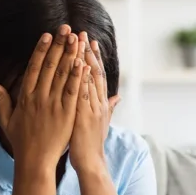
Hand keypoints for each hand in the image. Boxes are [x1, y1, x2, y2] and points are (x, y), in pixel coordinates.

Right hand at [0, 25, 83, 170]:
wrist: (34, 162)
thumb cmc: (21, 141)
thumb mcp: (7, 119)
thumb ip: (0, 98)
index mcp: (25, 97)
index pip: (34, 67)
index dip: (41, 49)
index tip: (48, 34)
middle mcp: (39, 98)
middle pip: (50, 66)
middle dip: (59, 45)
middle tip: (66, 28)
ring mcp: (53, 105)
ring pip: (62, 75)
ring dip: (70, 55)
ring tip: (77, 39)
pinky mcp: (66, 114)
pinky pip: (72, 92)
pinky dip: (77, 76)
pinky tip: (82, 63)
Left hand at [69, 32, 120, 172]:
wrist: (91, 162)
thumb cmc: (92, 143)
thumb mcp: (102, 122)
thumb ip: (109, 107)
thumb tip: (118, 97)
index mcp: (101, 103)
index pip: (98, 75)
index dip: (94, 57)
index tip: (89, 41)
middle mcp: (99, 102)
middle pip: (94, 72)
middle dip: (88, 52)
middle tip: (83, 33)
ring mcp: (92, 108)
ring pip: (89, 80)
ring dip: (84, 60)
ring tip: (78, 42)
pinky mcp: (84, 116)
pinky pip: (83, 94)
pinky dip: (81, 80)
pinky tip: (77, 66)